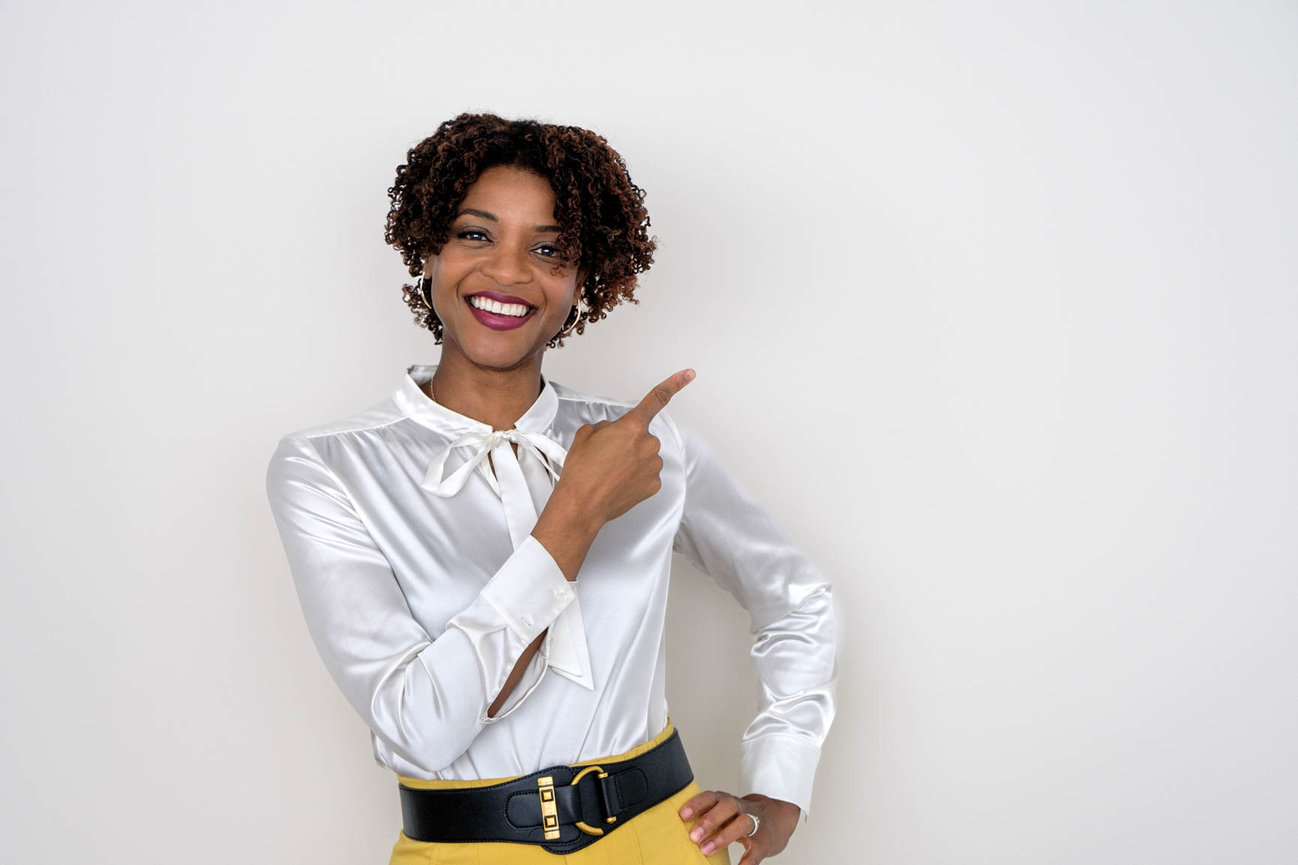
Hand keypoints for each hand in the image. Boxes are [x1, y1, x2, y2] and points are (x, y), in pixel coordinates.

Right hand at [550, 368, 694, 526]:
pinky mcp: (654, 484)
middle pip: (642, 436)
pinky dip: (635, 477)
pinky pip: (647, 474)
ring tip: (610, 472)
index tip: (689, 375)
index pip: (657, 398)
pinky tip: (619, 482)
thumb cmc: (582, 472)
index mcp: (632, 427)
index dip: (675, 383)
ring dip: (632, 460)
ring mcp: (653, 466)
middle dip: (628, 442)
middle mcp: (647, 444)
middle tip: (607, 456)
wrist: (582, 505)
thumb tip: (614, 432)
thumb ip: (607, 426)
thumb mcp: (586, 435)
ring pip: (646, 456)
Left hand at [679, 790, 799, 863]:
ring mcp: (756, 823)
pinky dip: (746, 861)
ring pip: (743, 822)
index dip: (697, 804)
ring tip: (705, 850)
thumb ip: (708, 816)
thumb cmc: (743, 816)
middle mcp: (741, 808)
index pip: (712, 796)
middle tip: (693, 836)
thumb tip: (679, 829)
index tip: (682, 815)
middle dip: (710, 820)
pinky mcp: (765, 841)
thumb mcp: (726, 811)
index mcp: (728, 801)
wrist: (780, 817)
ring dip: (723, 836)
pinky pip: (756, 850)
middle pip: (728, 806)